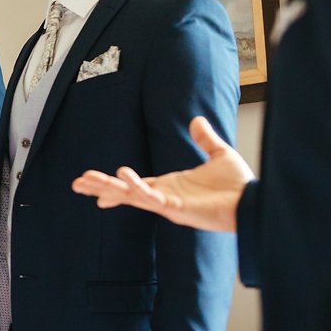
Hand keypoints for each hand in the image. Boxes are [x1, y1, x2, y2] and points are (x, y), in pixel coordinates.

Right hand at [71, 116, 252, 232]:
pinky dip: (137, 188)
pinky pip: (152, 199)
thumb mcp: (220, 155)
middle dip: (100, 188)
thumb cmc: (239, 186)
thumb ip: (205, 140)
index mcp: (169, 187)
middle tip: (76, 184)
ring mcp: (169, 205)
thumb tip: (196, 120)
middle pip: (125, 192)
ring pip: (131, 196)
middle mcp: (164, 197)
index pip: (134, 186)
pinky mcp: (178, 210)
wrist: (255, 202)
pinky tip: (124, 178)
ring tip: (87, 181)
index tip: (91, 183)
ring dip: (110, 189)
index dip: (113, 185)